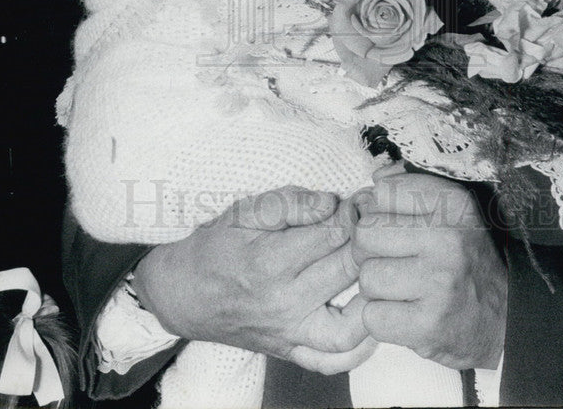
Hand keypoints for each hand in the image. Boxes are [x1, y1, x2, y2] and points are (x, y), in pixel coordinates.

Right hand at [132, 185, 371, 372]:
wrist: (184, 292)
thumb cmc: (217, 247)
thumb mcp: (245, 211)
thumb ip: (290, 202)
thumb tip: (330, 203)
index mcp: (269, 262)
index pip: (333, 233)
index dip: (353, 211)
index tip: (358, 201)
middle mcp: (282, 304)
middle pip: (347, 270)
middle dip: (368, 242)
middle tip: (374, 226)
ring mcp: (288, 333)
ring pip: (349, 326)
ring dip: (372, 296)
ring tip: (377, 270)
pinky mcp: (290, 351)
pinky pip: (332, 362)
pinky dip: (359, 349)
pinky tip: (371, 319)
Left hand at [350, 172, 506, 369]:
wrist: (504, 319)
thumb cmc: (465, 262)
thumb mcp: (451, 213)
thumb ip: (410, 188)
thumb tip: (376, 176)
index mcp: (453, 204)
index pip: (383, 192)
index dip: (383, 214)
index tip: (400, 229)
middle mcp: (448, 238)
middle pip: (365, 234)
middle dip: (371, 252)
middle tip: (396, 263)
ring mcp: (439, 282)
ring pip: (367, 277)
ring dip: (378, 290)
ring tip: (404, 290)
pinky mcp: (429, 325)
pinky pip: (372, 316)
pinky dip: (382, 320)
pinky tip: (405, 315)